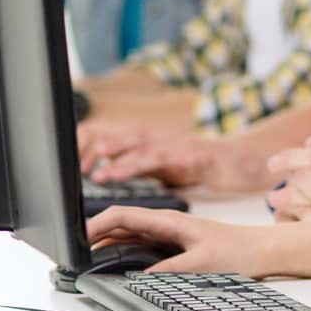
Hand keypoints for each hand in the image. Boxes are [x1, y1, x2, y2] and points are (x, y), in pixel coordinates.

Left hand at [77, 123, 216, 186]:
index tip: (70, 167)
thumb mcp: (161, 166)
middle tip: (75, 169)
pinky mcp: (191, 155)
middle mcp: (157, 138)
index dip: (87, 147)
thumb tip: (102, 175)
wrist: (240, 162)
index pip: (109, 136)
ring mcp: (174, 144)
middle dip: (93, 149)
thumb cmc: (199, 165)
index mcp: (146, 142)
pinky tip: (126, 174)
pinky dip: (138, 165)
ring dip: (114, 156)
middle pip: (117, 135)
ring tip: (95, 172)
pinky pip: (161, 159)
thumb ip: (135, 166)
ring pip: (137, 145)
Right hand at [89, 206, 273, 274]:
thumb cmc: (238, 250)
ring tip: (84, 261)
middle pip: (119, 225)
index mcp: (169, 221)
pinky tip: (111, 264)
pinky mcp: (171, 245)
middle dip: (93, 235)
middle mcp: (164, 224)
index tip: (76, 238)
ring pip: (127, 236)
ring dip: (105, 245)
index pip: (124, 216)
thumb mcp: (202, 264)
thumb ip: (169, 270)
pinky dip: (120, 252)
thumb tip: (138, 277)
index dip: (96, 224)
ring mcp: (166, 234)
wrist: (261, 250)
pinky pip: (138, 246)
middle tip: (72, 254)